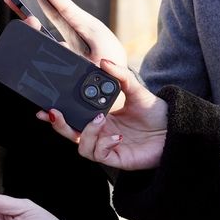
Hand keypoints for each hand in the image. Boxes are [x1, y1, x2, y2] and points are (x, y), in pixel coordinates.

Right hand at [27, 0, 168, 169]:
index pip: (71, 116)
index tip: (44, 105)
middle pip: (68, 132)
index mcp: (98, 116)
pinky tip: (116, 136)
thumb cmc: (155, 112)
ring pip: (80, 145)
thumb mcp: (136, 89)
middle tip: (54, 112)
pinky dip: (102, 143)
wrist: (174, 130)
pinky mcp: (115, 158)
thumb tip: (103, 61)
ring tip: (100, 119)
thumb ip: (120, 75)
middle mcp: (99, 132)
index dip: (55, 113)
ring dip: (86, 132)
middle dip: (58, 124)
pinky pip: (98, 154)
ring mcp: (106, 146)